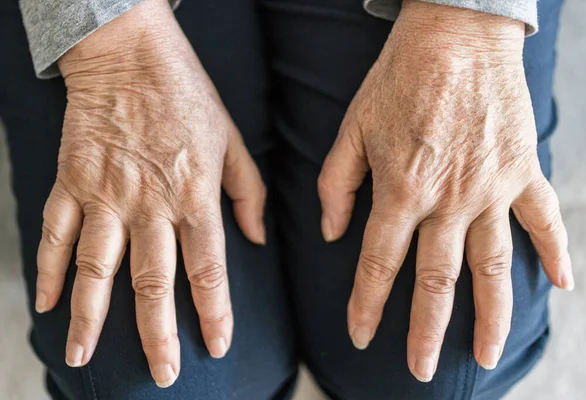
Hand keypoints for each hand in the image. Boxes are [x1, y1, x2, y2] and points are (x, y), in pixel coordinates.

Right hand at [34, 0, 265, 387]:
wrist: (131, 53)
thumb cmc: (188, 95)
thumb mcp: (231, 141)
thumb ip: (248, 193)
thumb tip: (257, 238)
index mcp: (195, 194)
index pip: (208, 268)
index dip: (214, 312)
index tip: (216, 345)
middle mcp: (150, 203)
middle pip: (152, 281)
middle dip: (156, 334)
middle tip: (161, 373)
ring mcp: (105, 194)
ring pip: (95, 267)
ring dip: (89, 317)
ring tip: (82, 357)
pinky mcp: (72, 181)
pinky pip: (54, 232)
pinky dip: (45, 270)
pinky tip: (42, 304)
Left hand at [318, 0, 573, 381]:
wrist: (455, 34)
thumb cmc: (398, 79)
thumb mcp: (352, 129)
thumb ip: (337, 184)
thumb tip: (331, 233)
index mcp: (400, 190)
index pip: (377, 263)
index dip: (365, 303)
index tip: (359, 334)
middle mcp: (447, 200)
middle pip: (435, 279)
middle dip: (423, 330)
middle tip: (418, 369)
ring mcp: (490, 188)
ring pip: (492, 266)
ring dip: (490, 315)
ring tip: (486, 355)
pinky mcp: (521, 170)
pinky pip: (542, 219)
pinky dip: (555, 251)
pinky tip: (560, 286)